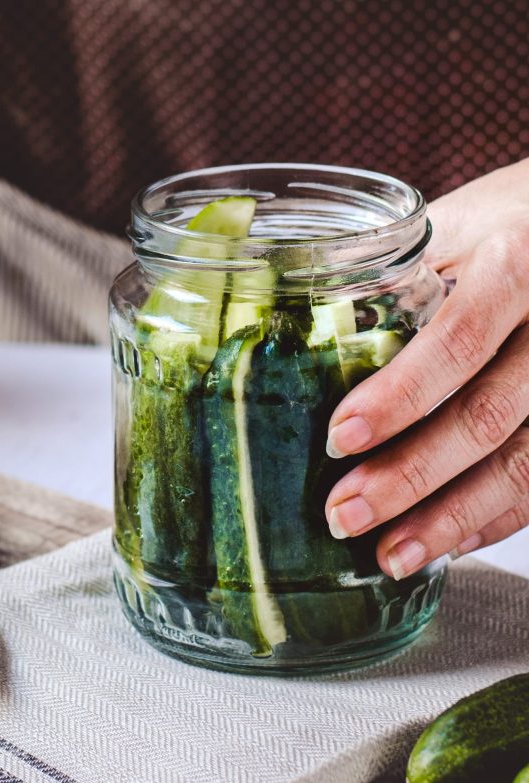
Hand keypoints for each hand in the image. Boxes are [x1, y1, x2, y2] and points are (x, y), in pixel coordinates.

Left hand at [323, 158, 528, 578]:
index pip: (458, 339)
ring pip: (527, 462)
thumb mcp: (452, 226)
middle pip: (490, 415)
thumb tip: (280, 329)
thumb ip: (390, 277)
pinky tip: (447, 543)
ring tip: (391, 556)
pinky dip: (496, 518)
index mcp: (519, 263)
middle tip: (345, 515)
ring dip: (452, 518)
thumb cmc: (508, 224)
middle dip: (412, 475)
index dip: (400, 396)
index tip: (340, 439)